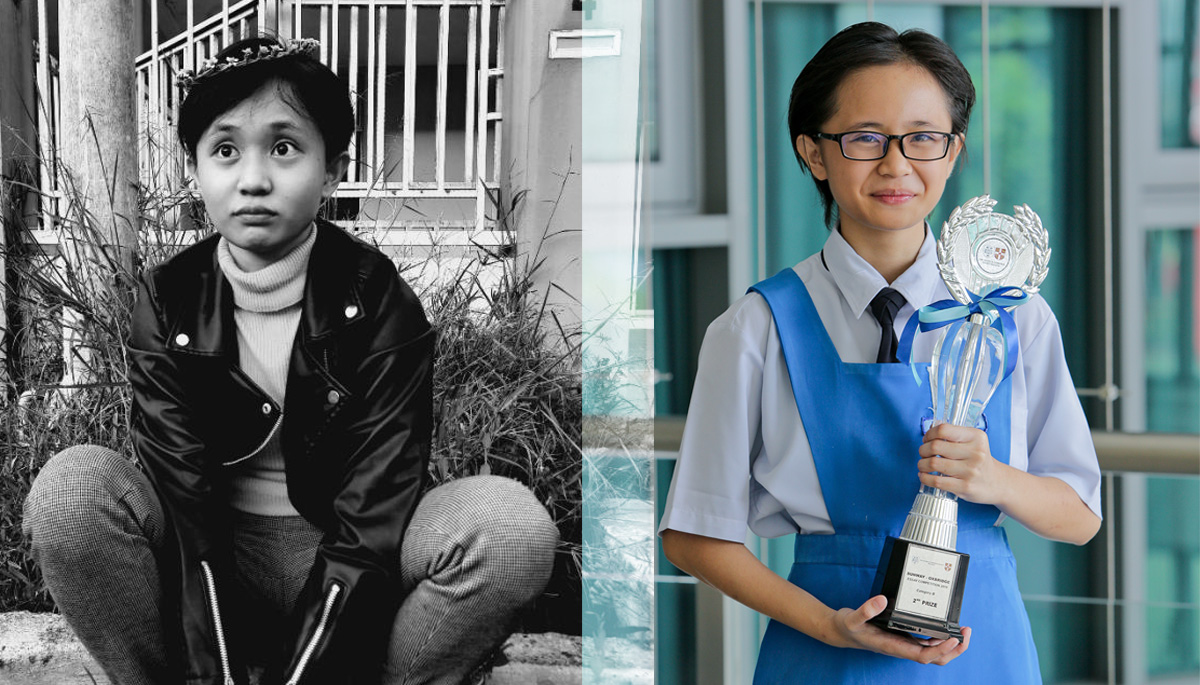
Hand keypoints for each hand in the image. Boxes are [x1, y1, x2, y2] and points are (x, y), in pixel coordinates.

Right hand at [826, 595, 970, 664]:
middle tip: (966, 633)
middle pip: (935, 658)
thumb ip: (865, 610)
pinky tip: (945, 627)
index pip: (923, 655)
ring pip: (934, 653)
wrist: (842, 631)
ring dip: (951, 646)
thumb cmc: (848, 627)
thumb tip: (882, 600)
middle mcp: (902, 648)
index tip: (952, 638)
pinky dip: (940, 638)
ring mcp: (905, 643)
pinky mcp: (904, 637)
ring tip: (963, 631)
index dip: (940, 649)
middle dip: (954, 650)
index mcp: (894, 647)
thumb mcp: (852, 618)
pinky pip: (927, 643)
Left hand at [918, 422, 1010, 504]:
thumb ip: (953, 435)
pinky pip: (936, 481)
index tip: (928, 439)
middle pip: (935, 446)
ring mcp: (971, 471)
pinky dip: (925, 478)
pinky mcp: (965, 487)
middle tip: (924, 453)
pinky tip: (925, 476)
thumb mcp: (973, 442)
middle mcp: (976, 453)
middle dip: (923, 450)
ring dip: (922, 464)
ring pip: (933, 463)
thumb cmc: (978, 460)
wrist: (996, 482)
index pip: (944, 430)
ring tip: (923, 465)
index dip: (930, 434)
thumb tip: (929, 432)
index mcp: (976, 437)